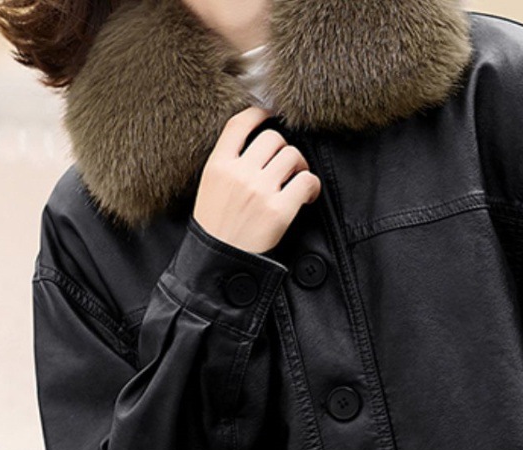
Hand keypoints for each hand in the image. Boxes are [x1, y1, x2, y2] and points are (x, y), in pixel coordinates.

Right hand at [192, 105, 321, 254]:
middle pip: (273, 138)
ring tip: (297, 181)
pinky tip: (308, 196)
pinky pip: (306, 182)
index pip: (239, 123)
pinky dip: (312, 186)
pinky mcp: (279, 210)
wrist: (219, 263)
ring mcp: (259, 191)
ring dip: (300, 166)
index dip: (259, 113)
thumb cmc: (217, 227)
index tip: (271, 115)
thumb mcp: (210, 187)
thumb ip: (228, 163)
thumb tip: (257, 143)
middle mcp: (238, 173)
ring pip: (292, 156)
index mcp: (217, 164)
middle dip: (285, 148)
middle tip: (288, 166)